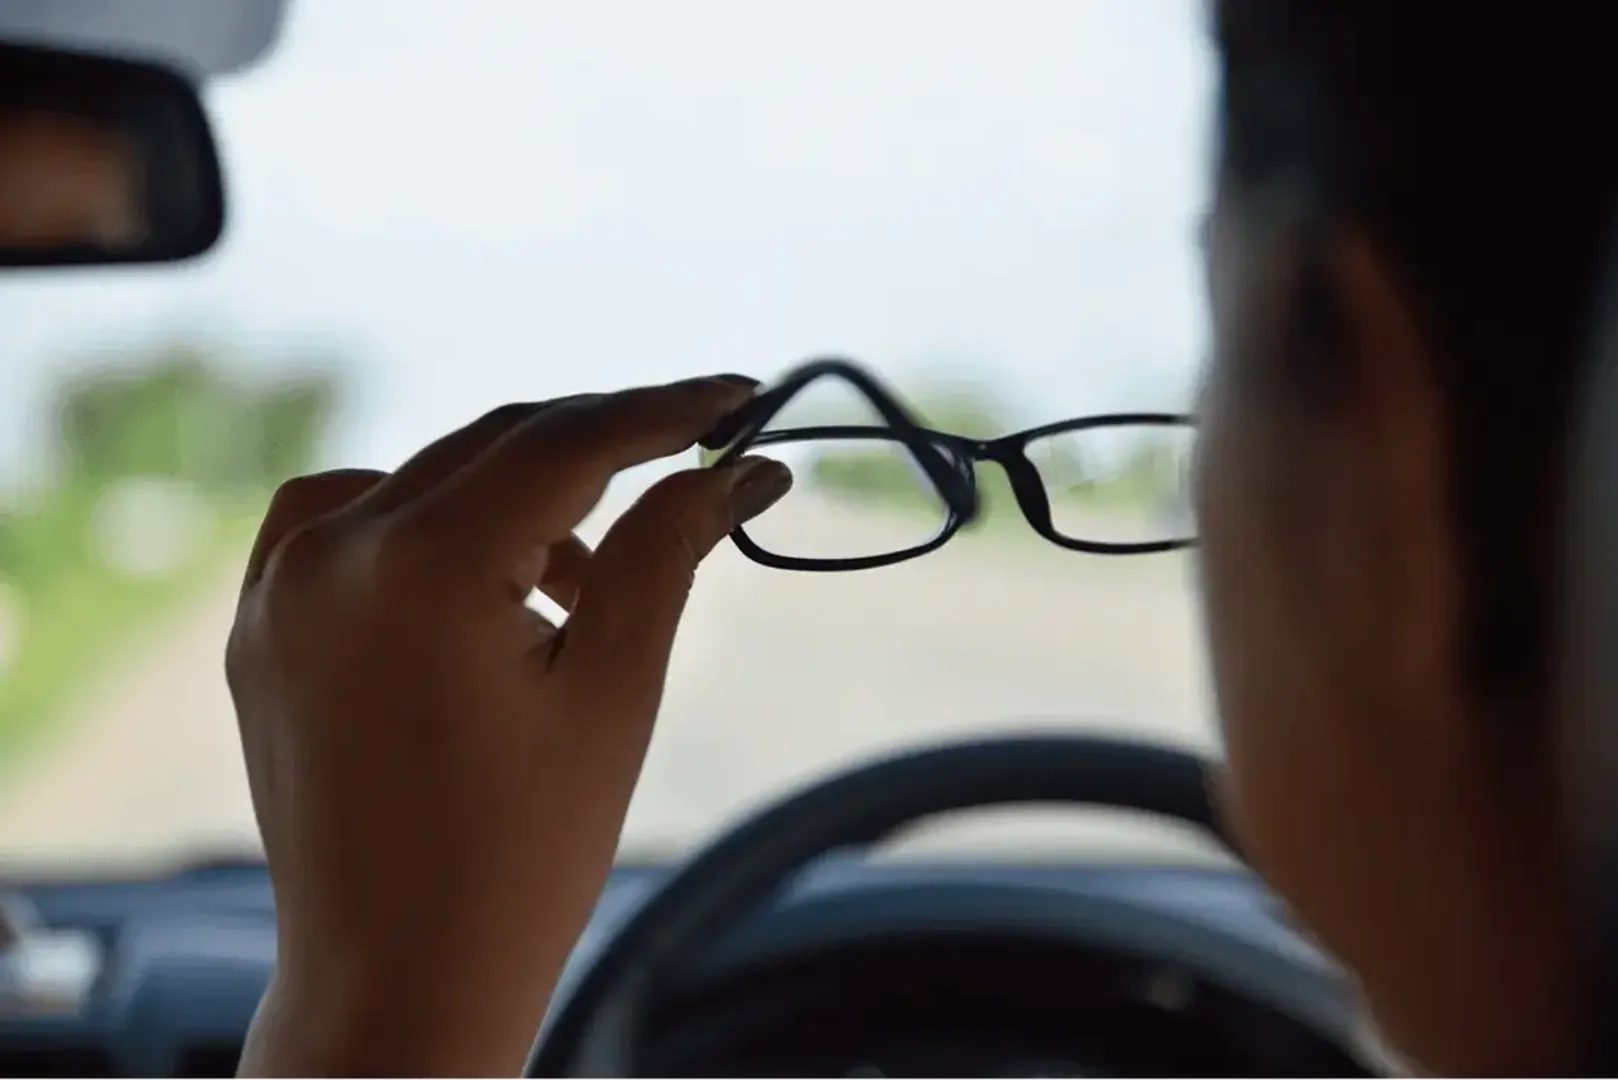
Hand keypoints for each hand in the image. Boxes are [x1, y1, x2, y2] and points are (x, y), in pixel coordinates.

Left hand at [227, 376, 790, 1078]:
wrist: (398, 983)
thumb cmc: (521, 857)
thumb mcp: (612, 689)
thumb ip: (666, 551)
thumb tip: (737, 470)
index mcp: (418, 566)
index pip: (566, 442)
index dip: (664, 411)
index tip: (738, 397)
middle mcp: (328, 555)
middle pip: (494, 444)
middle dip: (602, 446)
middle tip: (697, 458)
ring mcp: (278, 591)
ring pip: (424, 476)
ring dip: (516, 493)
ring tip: (584, 581)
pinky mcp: (260, 628)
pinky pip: (347, 523)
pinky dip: (426, 523)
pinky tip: (480, 580)